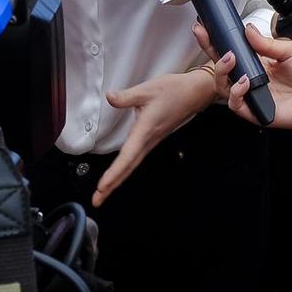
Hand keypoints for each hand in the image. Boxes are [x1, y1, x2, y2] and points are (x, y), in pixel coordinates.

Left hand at [93, 69, 216, 205]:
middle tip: (97, 200)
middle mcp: (149, 140)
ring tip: (103, 192)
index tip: (102, 186)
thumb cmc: (173, 91)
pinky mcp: (152, 139)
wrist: (195, 93)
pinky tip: (118, 174)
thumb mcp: (147, 90)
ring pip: (132, 165)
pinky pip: (136, 159)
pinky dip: (124, 169)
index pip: (127, 157)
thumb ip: (126, 96)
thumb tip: (109, 97)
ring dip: (117, 180)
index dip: (114, 173)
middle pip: (128, 168)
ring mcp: (151, 142)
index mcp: (145, 130)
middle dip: (112, 186)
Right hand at [193, 21, 291, 128]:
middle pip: (221, 69)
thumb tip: (248, 30)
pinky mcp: (257, 112)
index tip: (205, 29)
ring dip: (222, 72)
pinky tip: (244, 82)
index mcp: (257, 64)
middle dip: (210, 53)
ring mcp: (252, 96)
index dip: (215, 42)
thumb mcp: (289, 50)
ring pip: (223, 87)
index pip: (230, 52)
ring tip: (231, 60)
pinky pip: (236, 105)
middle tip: (210, 40)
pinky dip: (236, 93)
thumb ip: (266, 43)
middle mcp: (251, 80)